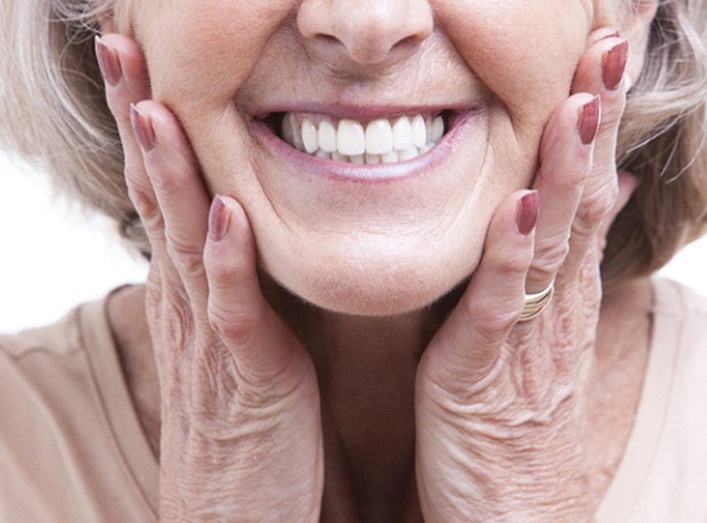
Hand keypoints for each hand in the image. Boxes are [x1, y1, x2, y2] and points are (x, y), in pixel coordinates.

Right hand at [96, 35, 322, 521]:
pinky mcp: (246, 379)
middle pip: (157, 199)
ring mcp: (211, 340)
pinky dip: (226, 262)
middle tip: (123, 50)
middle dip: (140, 123)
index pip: (162, 194)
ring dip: (169, 175)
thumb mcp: (231, 338)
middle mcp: (189, 305)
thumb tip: (232, 228)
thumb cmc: (243, 422)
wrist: (235, 514)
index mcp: (192, 292)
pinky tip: (224, 213)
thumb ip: (230, 284)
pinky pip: (233, 312)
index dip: (149, 128)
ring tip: (157, 107)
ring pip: (183, 243)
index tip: (142, 65)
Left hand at [415, 30, 636, 521]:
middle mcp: (551, 308)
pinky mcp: (483, 376)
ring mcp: (523, 340)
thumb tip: (591, 200)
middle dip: (591, 124)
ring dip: (566, 171)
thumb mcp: (540, 336)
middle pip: (577, 202)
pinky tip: (521, 206)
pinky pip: (499, 308)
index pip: (581, 193)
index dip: (590, 126)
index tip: (598, 59)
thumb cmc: (513, 422)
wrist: (510, 517)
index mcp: (556, 295)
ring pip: (550, 243)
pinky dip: (511, 256)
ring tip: (580, 103)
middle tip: (607, 48)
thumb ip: (555, 268)